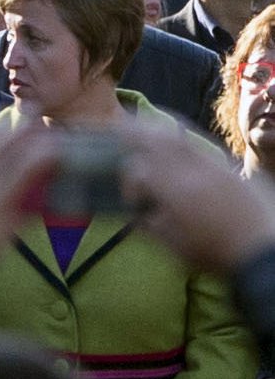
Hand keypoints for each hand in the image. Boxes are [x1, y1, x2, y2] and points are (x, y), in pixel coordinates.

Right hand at [117, 122, 274, 271]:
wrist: (263, 252)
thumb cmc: (215, 255)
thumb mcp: (175, 247)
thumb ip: (150, 226)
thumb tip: (136, 213)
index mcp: (174, 193)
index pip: (139, 173)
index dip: (128, 183)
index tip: (131, 200)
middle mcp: (191, 172)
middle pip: (156, 141)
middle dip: (133, 133)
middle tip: (117, 126)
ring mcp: (212, 166)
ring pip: (178, 137)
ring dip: (156, 128)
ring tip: (142, 123)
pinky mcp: (229, 167)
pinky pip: (199, 144)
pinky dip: (181, 135)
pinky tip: (174, 136)